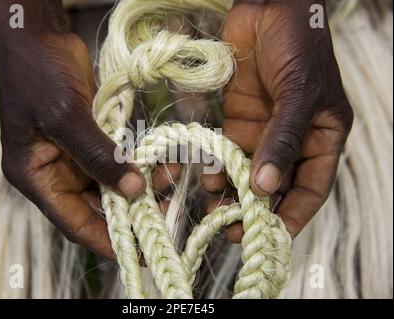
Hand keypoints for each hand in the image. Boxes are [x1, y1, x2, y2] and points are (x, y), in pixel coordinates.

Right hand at [0, 0, 146, 257]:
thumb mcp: (65, 117)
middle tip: (166, 212)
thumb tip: (132, 189)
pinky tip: (160, 161)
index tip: (139, 253)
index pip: (73, 222)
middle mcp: (55, 172)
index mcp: (37, 177)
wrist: (37, 35)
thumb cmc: (39, 75)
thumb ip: (98, 155)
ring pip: (110, 183)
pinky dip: (136, 163)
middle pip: (96, 205)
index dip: (106, 240)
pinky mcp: (90, 138)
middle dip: (130, 209)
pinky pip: (116, 160)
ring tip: (169, 178)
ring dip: (138, 184)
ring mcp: (73, 155)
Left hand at [202, 0, 352, 238]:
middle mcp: (292, 141)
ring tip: (214, 209)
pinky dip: (218, 167)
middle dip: (255, 210)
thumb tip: (265, 187)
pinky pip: (228, 152)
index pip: (310, 189)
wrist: (268, 9)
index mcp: (321, 138)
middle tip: (232, 230)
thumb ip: (283, 141)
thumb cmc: (298, 47)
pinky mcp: (239, 120)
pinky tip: (207, 178)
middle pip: (275, 186)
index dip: (291, 216)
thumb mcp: (298, 96)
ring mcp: (264, 132)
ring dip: (232, 192)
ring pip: (248, 174)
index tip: (268, 238)